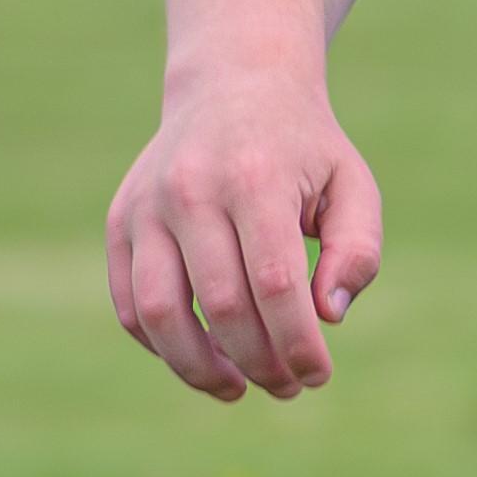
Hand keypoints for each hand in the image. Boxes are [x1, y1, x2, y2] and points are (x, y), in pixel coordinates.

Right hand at [103, 57, 384, 401]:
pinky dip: (160, 344)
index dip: (296, 342)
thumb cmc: (304, 149)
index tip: (318, 375)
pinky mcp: (119, 223)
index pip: (275, 284)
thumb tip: (327, 318)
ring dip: (198, 368)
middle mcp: (191, 193)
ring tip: (238, 389)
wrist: (233, 87)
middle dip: (258, 362)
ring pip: (158, 313)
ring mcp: (146, 208)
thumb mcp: (354, 185)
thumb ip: (357, 251)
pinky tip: (201, 359)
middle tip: (289, 387)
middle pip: (220, 306)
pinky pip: (129, 302)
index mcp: (256, 181)